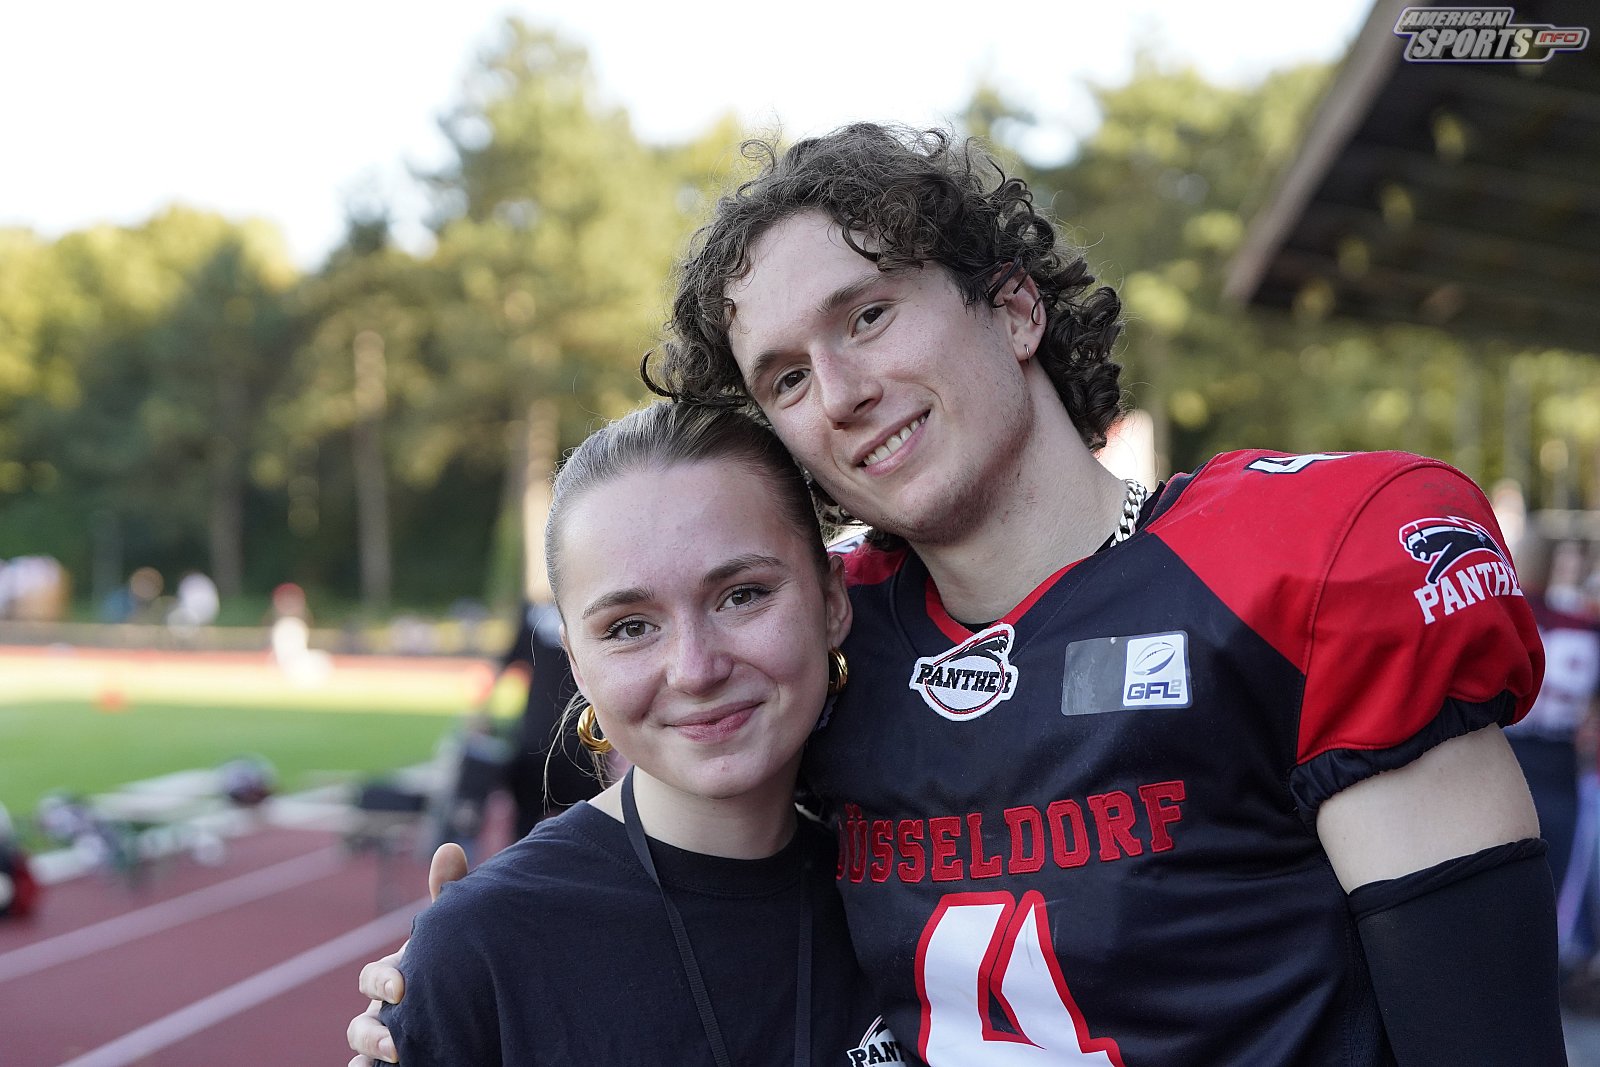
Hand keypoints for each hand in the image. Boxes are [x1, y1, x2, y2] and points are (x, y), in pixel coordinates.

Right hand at [345, 843, 469, 1063]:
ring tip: (396, 1058)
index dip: (381, 982)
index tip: (402, 987)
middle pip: (361, 1024)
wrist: (488, 1013)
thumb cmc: (463, 967)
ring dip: (370, 1055)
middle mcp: (389, 1013)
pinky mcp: (400, 1064)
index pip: (375, 978)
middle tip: (395, 1040)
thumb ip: (449, 893)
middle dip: (371, 1030)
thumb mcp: (457, 934)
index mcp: (400, 978)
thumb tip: (447, 846)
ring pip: (363, 1050)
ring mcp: (391, 1043)